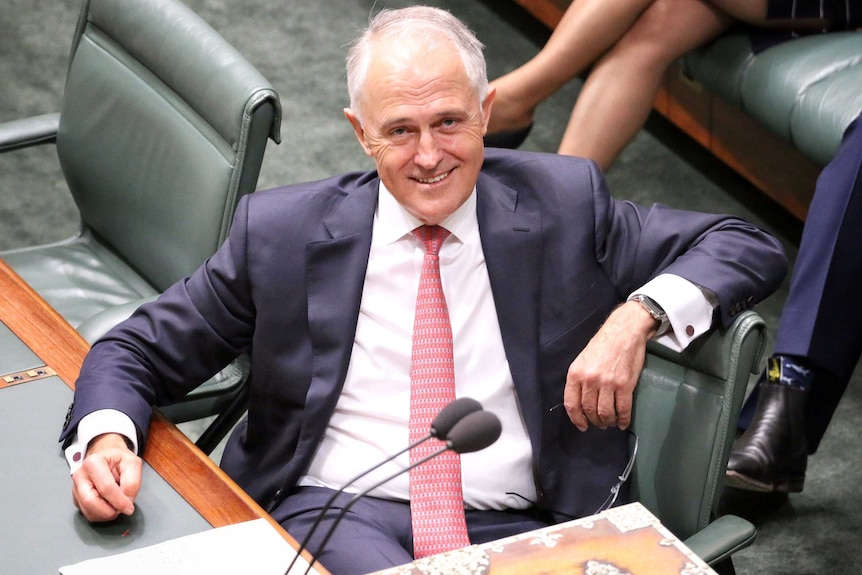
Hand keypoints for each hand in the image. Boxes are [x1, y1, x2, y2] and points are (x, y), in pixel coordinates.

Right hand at [71, 433, 141, 521]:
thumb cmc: (118, 460)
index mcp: (93, 463)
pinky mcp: (77, 499)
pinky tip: (109, 505)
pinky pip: (88, 514)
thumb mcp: (133, 463)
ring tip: (117, 505)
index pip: (106, 488)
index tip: (129, 508)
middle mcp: (80, 476)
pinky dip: (101, 515)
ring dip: (106, 514)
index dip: (119, 501)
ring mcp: (76, 489)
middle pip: (91, 502)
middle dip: (109, 511)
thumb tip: (126, 500)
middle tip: (122, 509)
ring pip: (88, 511)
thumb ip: (132, 482)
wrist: (107, 458)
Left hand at [563, 300, 657, 430]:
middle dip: (594, 421)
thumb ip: (579, 379)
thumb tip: (580, 400)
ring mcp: (607, 383)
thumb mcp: (583, 359)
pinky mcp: (624, 385)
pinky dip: (623, 419)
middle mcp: (589, 380)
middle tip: (599, 424)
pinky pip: (622, 409)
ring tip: (610, 422)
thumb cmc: (603, 344)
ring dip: (608, 422)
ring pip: (605, 413)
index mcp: (576, 373)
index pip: (571, 404)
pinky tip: (622, 422)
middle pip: (589, 410)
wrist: (624, 331)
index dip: (576, 419)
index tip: (582, 426)